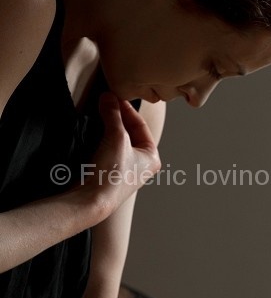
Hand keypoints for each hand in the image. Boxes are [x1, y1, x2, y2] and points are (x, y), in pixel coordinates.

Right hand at [84, 93, 161, 207]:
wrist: (91, 201)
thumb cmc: (112, 174)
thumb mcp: (116, 138)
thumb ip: (113, 114)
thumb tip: (108, 96)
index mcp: (152, 158)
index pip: (141, 125)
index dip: (127, 109)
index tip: (113, 96)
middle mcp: (141, 165)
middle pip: (129, 132)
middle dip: (117, 117)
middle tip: (105, 102)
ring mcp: (125, 170)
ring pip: (117, 141)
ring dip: (107, 127)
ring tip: (99, 113)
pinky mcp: (109, 174)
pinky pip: (107, 150)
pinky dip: (101, 138)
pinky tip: (92, 132)